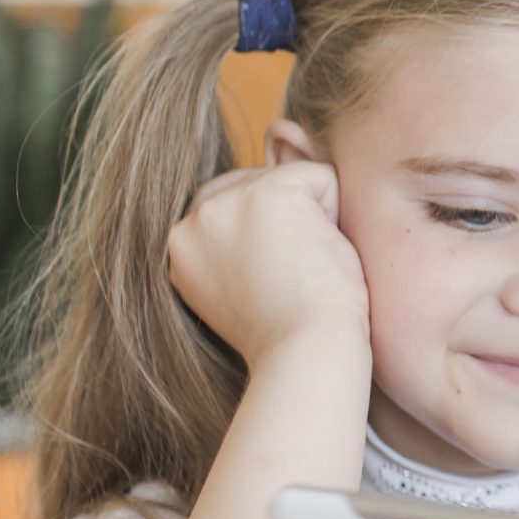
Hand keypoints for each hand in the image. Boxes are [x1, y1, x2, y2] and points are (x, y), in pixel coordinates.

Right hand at [168, 160, 369, 368]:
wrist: (307, 353)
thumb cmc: (291, 331)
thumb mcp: (244, 281)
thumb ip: (237, 237)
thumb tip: (269, 165)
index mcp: (180, 247)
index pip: (234, 206)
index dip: (271, 239)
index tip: (272, 287)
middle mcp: (191, 222)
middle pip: (260, 184)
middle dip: (290, 224)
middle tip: (290, 281)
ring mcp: (224, 204)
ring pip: (291, 179)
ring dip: (314, 219)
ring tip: (303, 270)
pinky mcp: (267, 194)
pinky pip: (322, 176)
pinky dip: (338, 212)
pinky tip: (321, 256)